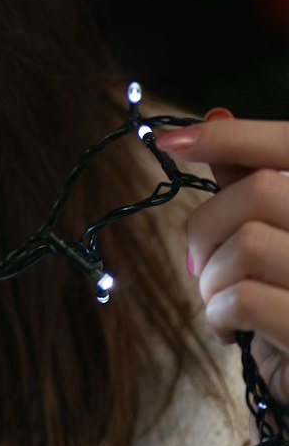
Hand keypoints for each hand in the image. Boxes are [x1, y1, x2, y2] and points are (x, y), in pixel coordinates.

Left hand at [156, 109, 288, 445]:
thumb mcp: (277, 239)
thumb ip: (254, 183)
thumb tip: (213, 115)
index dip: (230, 136)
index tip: (167, 140)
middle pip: (262, 191)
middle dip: (209, 225)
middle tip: (196, 264)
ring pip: (249, 244)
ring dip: (212, 277)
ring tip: (219, 303)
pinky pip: (246, 298)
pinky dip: (219, 312)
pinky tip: (226, 330)